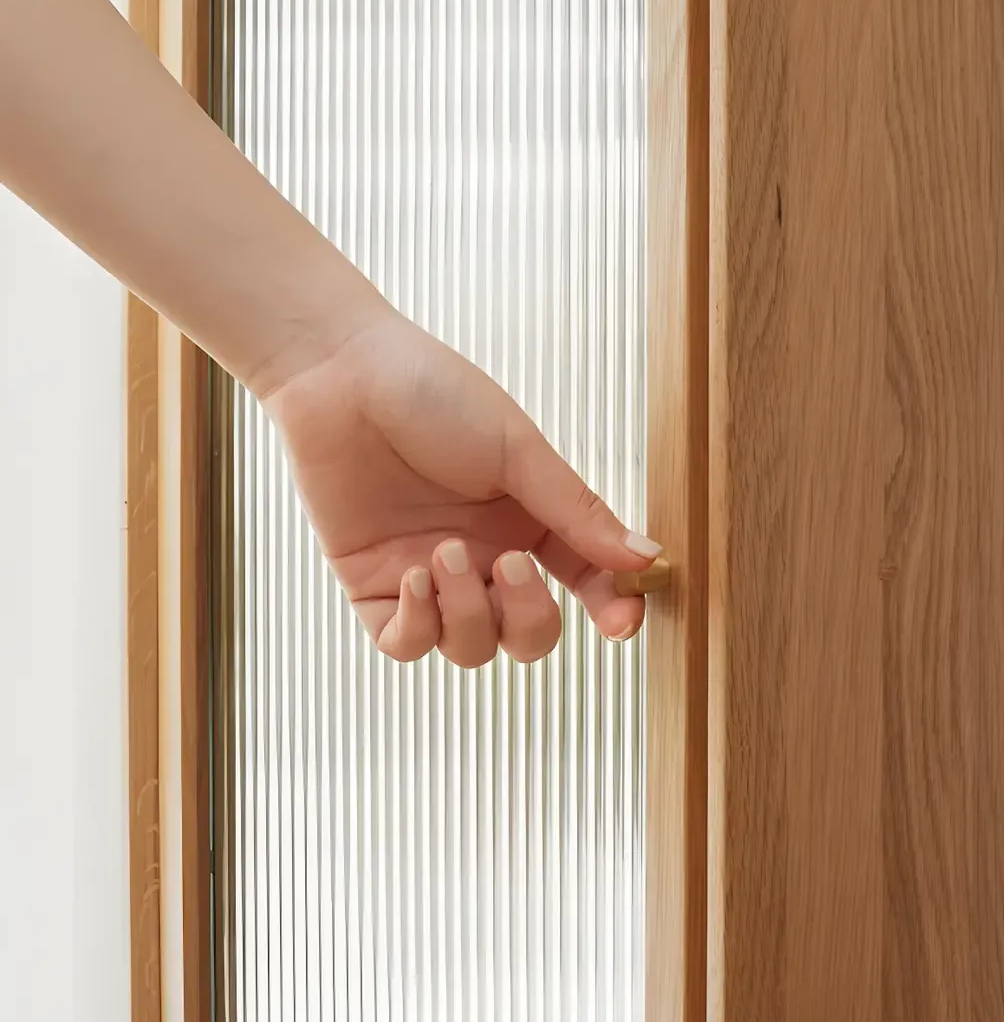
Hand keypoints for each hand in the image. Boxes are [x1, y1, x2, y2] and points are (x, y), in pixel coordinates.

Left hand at [262, 305, 659, 667]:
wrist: (340, 373)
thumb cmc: (431, 393)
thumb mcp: (519, 450)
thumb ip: (579, 512)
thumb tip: (645, 557)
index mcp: (530, 522)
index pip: (586, 583)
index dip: (610, 609)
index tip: (621, 619)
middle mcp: (484, 557)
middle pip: (528, 636)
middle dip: (529, 618)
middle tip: (508, 565)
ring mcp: (431, 577)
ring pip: (470, 648)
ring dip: (465, 612)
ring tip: (441, 550)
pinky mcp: (374, 587)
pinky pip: (406, 646)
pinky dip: (417, 626)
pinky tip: (414, 574)